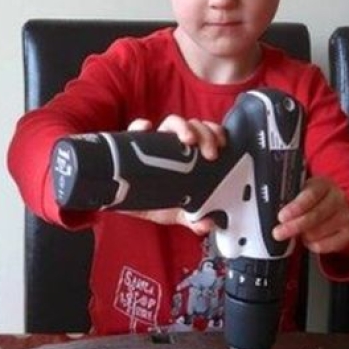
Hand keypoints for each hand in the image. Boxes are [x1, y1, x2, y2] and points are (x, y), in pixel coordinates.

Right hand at [120, 115, 225, 233]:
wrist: (126, 204)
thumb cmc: (152, 202)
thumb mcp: (176, 212)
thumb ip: (193, 219)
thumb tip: (207, 225)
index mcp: (187, 158)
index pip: (206, 136)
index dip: (216, 134)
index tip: (222, 145)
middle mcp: (172, 147)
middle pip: (194, 127)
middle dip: (206, 134)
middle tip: (209, 152)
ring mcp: (154, 143)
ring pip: (172, 123)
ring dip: (183, 127)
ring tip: (187, 139)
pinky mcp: (133, 145)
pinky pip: (135, 129)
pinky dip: (141, 126)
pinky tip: (147, 129)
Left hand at [272, 176, 348, 254]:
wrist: (337, 210)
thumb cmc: (312, 201)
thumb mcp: (301, 193)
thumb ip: (289, 199)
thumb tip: (270, 212)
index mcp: (323, 184)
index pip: (311, 195)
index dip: (296, 207)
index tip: (281, 217)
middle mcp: (338, 198)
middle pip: (316, 215)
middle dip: (294, 226)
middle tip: (278, 233)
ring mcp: (345, 216)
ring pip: (318, 233)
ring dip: (303, 235)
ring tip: (298, 232)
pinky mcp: (348, 233)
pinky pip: (324, 246)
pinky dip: (312, 245)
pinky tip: (309, 239)